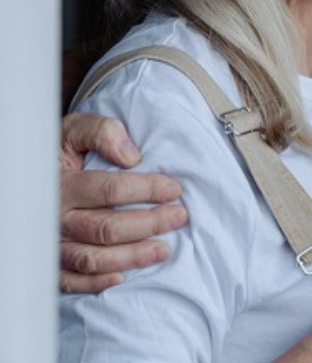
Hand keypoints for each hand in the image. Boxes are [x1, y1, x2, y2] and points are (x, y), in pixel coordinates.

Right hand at [60, 113, 187, 292]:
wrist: (28, 174)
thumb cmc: (61, 153)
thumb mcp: (75, 130)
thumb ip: (103, 133)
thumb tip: (131, 156)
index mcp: (64, 184)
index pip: (110, 189)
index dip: (147, 189)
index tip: (174, 189)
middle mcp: (56, 217)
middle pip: (107, 227)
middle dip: (149, 223)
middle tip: (179, 216)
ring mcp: (52, 243)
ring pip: (93, 258)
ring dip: (131, 257)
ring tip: (163, 250)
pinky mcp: (51, 262)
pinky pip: (70, 281)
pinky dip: (95, 283)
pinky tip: (122, 278)